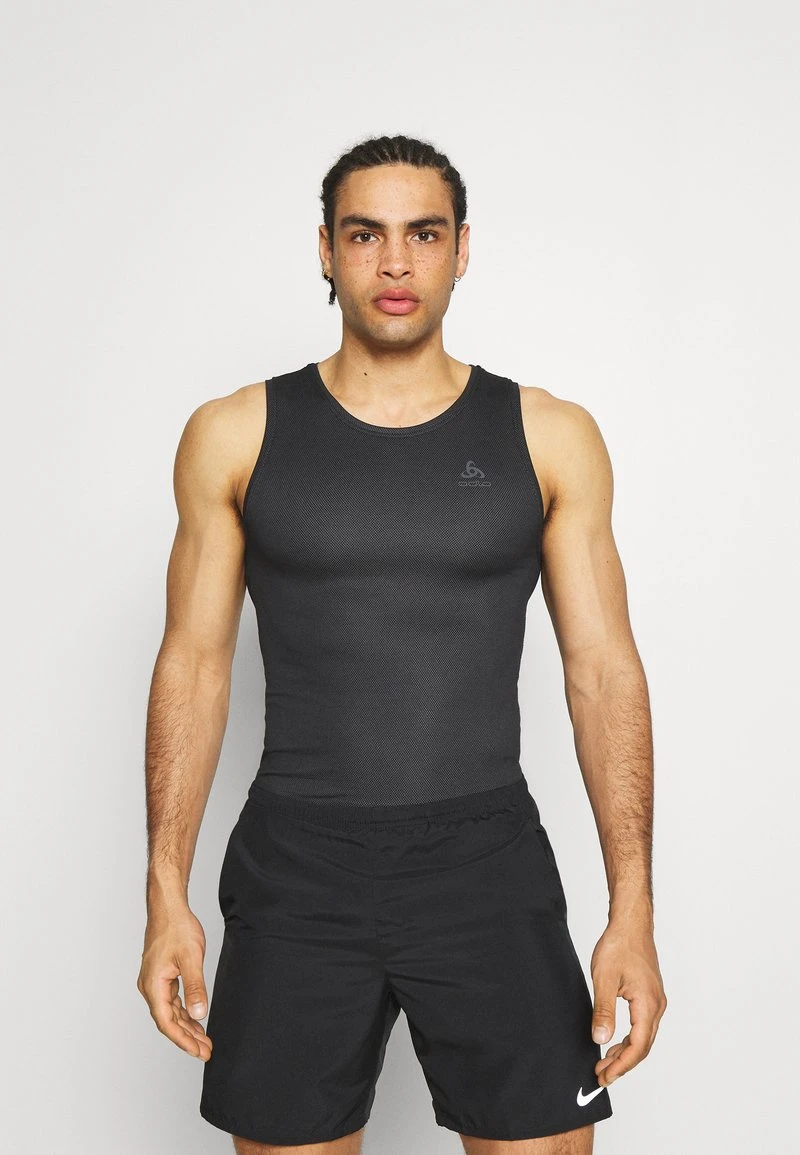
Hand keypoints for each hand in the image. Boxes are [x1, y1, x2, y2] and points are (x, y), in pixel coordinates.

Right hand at [137, 904, 213, 1060]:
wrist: (168, 907)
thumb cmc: (177, 928)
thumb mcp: (191, 958)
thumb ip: (195, 987)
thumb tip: (199, 1014)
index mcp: (153, 986)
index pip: (166, 1023)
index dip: (183, 1041)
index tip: (199, 1052)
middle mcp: (149, 987)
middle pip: (168, 1021)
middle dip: (187, 1038)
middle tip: (206, 1051)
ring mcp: (154, 981)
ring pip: (169, 1012)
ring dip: (186, 1026)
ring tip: (204, 1040)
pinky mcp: (160, 975)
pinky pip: (171, 1000)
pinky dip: (183, 1011)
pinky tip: (195, 1018)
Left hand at [589, 915, 666, 1087]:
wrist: (631, 924)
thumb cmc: (619, 946)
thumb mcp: (604, 979)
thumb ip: (603, 1011)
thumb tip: (601, 1039)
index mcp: (648, 1004)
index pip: (637, 1046)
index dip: (621, 1065)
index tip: (604, 1076)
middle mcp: (657, 1006)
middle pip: (642, 1046)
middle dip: (622, 1064)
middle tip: (601, 1074)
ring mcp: (655, 1001)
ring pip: (643, 1037)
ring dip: (625, 1052)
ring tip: (605, 1062)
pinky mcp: (650, 996)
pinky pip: (642, 1026)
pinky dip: (629, 1038)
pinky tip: (615, 1041)